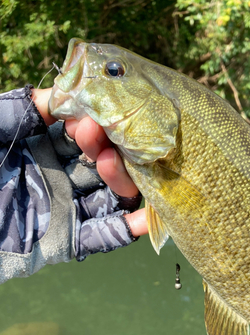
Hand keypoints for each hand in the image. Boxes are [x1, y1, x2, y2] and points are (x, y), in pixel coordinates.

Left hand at [32, 88, 146, 236]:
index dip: (94, 122)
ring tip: (124, 170)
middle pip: (103, 162)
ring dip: (125, 184)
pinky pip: (104, 236)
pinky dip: (127, 229)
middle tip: (110, 144)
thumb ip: (16, 111)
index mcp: (39, 148)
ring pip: (111, 196)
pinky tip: (148, 218)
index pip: (81, 132)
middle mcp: (59, 176)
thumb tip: (62, 92)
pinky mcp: (67, 241)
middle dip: (113, 151)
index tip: (97, 115)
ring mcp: (66, 209)